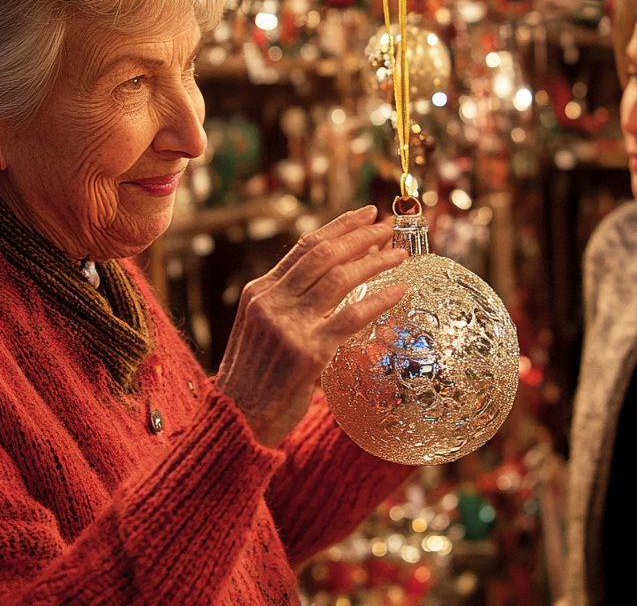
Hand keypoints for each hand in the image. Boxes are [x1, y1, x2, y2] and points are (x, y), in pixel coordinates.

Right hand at [216, 205, 407, 447]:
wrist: (236, 422)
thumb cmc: (254, 381)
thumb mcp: (259, 332)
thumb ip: (286, 307)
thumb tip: (329, 286)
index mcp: (260, 293)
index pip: (304, 248)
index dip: (339, 227)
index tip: (365, 215)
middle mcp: (271, 302)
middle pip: (323, 254)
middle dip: (360, 235)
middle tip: (388, 225)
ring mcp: (289, 326)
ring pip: (339, 278)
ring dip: (374, 261)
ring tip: (399, 253)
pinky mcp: (308, 353)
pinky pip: (352, 316)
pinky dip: (379, 299)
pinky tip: (399, 290)